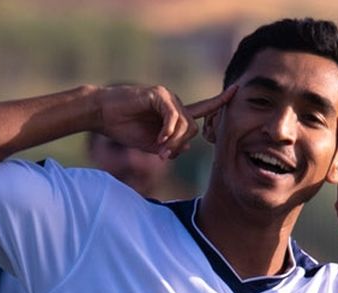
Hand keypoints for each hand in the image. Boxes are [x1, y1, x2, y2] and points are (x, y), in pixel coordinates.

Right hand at [95, 84, 235, 159]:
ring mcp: (166, 96)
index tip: (236, 91)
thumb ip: (172, 146)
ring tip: (159, 149)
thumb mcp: (153, 144)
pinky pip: (174, 116)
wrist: (102, 115)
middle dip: (181, 145)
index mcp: (174, 113)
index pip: (203, 108)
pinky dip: (169, 130)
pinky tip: (159, 139)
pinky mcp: (157, 94)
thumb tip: (188, 146)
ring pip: (186, 123)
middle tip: (163, 155)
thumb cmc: (124, 128)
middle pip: (194, 127)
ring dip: (174, 141)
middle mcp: (173, 102)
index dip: (219, 102)